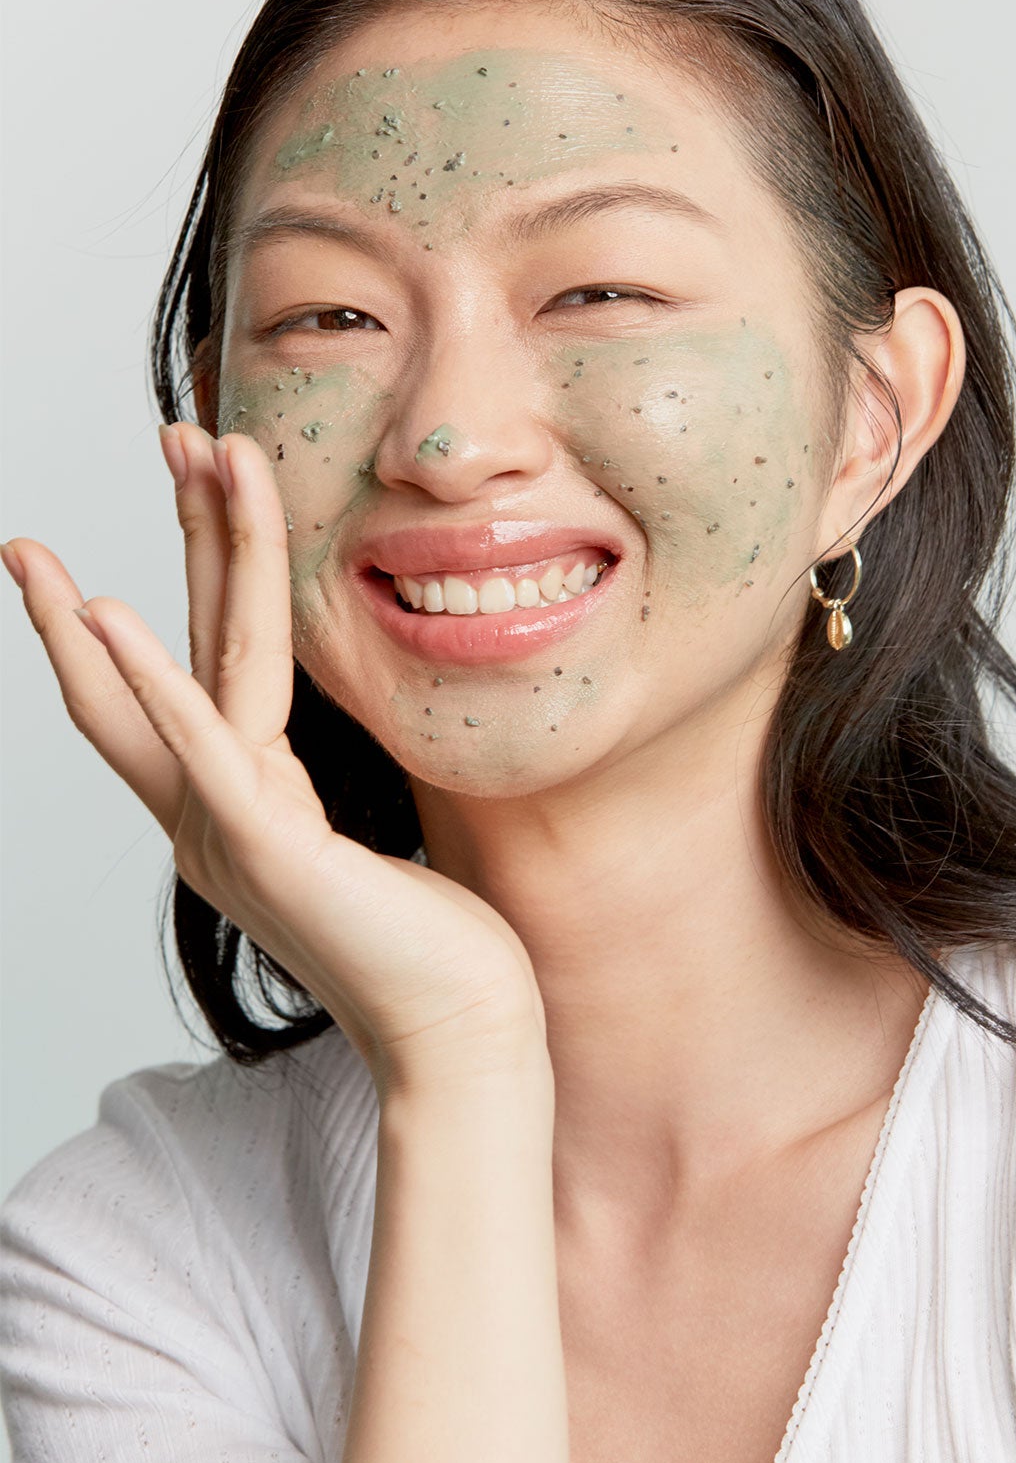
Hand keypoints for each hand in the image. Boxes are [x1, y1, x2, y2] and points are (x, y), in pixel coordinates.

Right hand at [1, 423, 549, 1099]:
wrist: (459, 1033)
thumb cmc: (429, 942)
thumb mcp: (371, 829)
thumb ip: (333, 776)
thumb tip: (333, 728)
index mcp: (244, 799)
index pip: (208, 659)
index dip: (197, 566)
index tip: (203, 481)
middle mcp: (215, 808)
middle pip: (183, 640)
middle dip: (182, 529)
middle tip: (172, 429)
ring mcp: (227, 828)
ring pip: (197, 662)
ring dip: (189, 549)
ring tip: (180, 452)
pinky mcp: (260, 848)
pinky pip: (201, 745)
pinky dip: (150, 679)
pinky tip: (108, 612)